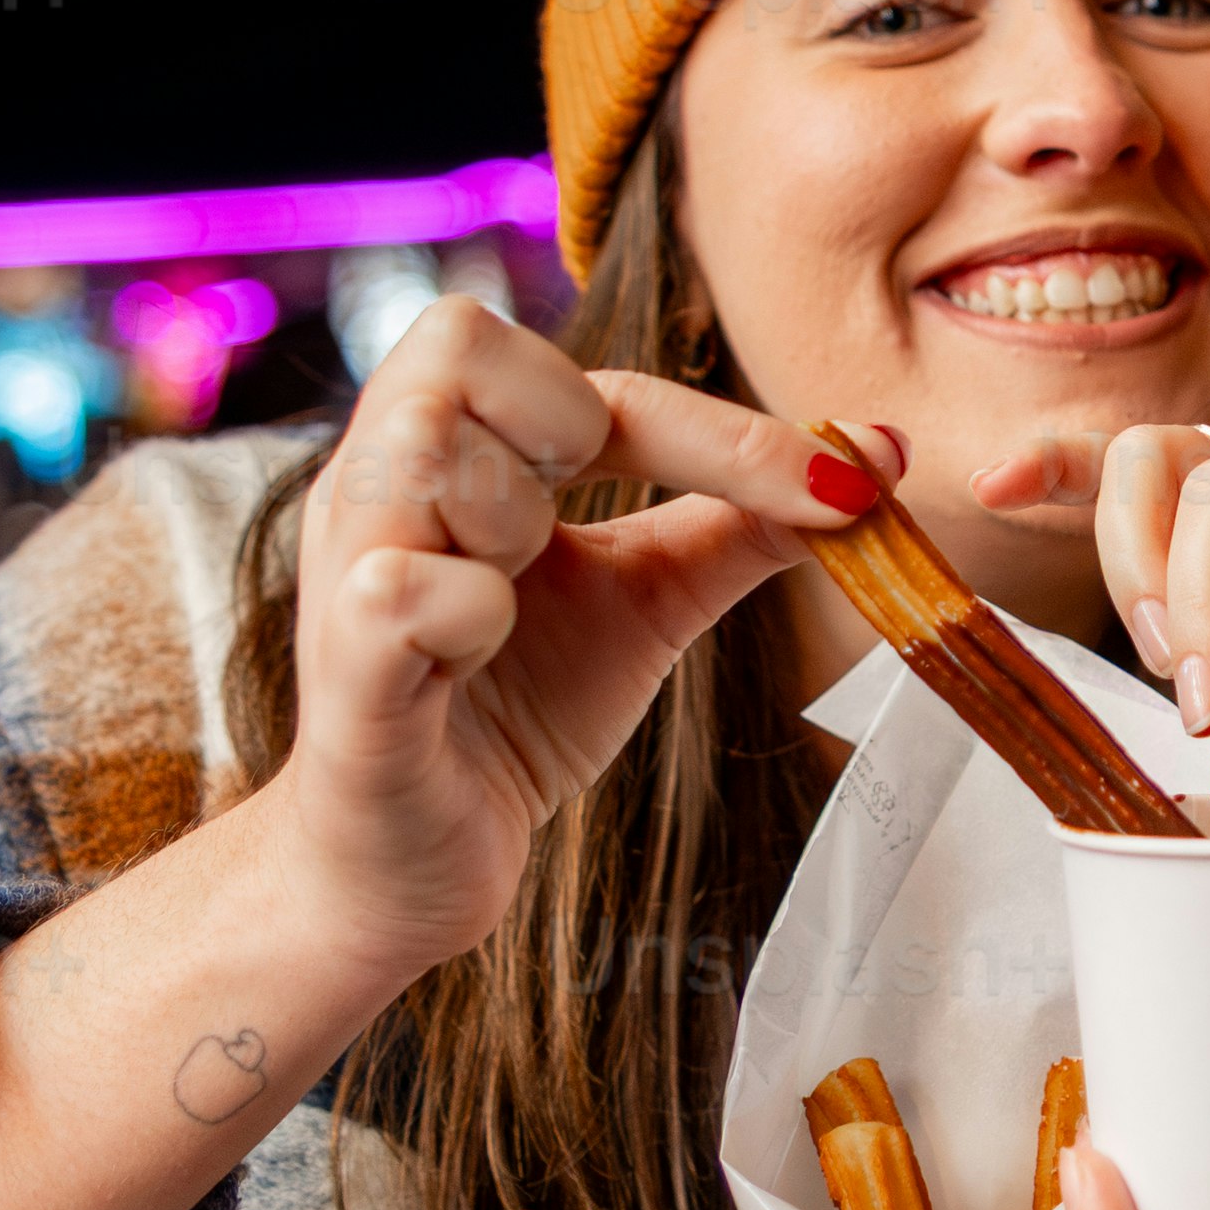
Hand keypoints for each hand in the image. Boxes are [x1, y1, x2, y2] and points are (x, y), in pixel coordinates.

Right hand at [276, 302, 870, 982]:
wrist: (415, 867)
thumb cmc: (513, 713)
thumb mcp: (649, 601)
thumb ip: (742, 523)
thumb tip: (873, 451)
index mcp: (458, 445)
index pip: (586, 374)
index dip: (720, 425)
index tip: (844, 486)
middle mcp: (377, 477)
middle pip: (462, 342)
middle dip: (565, 431)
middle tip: (565, 541)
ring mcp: (345, 561)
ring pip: (430, 450)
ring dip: (509, 529)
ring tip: (504, 621)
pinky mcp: (337, 659)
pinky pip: (404, 587)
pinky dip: (464, 617)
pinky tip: (465, 669)